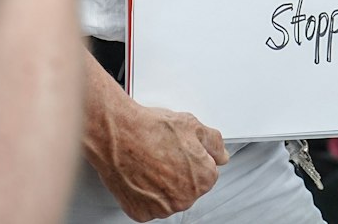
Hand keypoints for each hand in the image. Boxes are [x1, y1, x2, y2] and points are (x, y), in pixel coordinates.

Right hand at [85, 97, 227, 220]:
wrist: (115, 135)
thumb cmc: (148, 129)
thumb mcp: (190, 124)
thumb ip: (214, 142)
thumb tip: (221, 154)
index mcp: (203, 178)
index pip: (207, 173)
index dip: (192, 158)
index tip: (179, 150)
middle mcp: (185, 198)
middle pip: (188, 188)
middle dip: (178, 172)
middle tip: (162, 153)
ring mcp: (163, 209)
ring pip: (168, 198)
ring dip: (162, 185)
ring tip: (149, 161)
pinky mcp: (142, 213)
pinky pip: (149, 206)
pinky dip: (144, 194)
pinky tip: (139, 174)